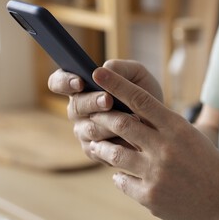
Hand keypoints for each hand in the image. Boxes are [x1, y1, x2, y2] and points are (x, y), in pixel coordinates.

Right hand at [47, 59, 162, 161]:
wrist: (160, 122)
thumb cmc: (144, 93)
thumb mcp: (137, 75)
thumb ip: (121, 68)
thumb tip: (102, 69)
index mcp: (81, 87)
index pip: (58, 82)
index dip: (64, 82)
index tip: (80, 82)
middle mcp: (77, 110)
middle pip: (75, 107)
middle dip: (92, 102)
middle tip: (108, 100)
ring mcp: (83, 131)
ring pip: (89, 129)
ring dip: (108, 123)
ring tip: (130, 118)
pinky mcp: (94, 151)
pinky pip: (99, 149)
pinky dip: (116, 142)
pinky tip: (130, 138)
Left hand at [87, 66, 218, 219]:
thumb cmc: (208, 163)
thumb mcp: (190, 136)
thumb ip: (162, 126)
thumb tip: (130, 116)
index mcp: (177, 128)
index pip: (141, 99)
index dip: (116, 85)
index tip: (98, 72)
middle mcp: (165, 148)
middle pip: (121, 124)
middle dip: (101, 117)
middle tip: (91, 114)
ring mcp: (156, 173)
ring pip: (114, 154)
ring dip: (101, 148)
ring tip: (96, 145)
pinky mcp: (150, 196)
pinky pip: (121, 181)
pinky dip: (119, 176)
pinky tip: (122, 175)